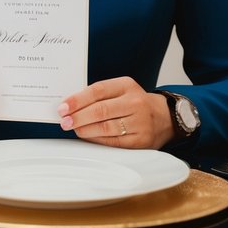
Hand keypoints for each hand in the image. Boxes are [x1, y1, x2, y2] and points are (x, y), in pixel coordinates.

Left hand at [58, 77, 174, 148]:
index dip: (77, 100)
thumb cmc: (134, 103)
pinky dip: (97, 140)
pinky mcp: (140, 141)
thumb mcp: (121, 90)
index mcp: (127, 85)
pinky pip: (114, 142)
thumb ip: (98, 95)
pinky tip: (87, 137)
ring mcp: (140, 122)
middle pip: (101, 110)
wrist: (165, 117)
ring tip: (74, 129)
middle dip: (78, 117)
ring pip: (106, 128)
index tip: (63, 107)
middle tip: (65, 121)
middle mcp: (135, 102)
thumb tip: (70, 106)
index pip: (98, 90)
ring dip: (85, 130)